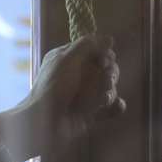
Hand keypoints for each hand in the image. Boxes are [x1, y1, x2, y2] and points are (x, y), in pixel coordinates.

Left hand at [0, 34, 124, 161]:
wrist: (45, 123)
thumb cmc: (53, 87)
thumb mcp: (66, 59)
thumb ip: (87, 45)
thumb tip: (109, 39)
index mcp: (68, 59)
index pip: (94, 50)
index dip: (103, 54)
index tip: (104, 60)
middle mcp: (77, 75)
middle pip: (106, 68)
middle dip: (109, 74)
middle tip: (106, 79)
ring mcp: (85, 94)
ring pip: (109, 87)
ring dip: (110, 91)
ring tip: (102, 99)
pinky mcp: (91, 112)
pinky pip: (111, 106)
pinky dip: (116, 106)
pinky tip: (116, 105)